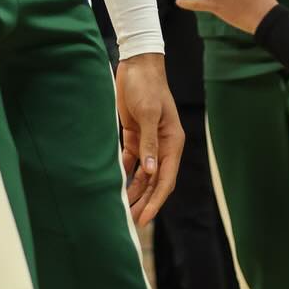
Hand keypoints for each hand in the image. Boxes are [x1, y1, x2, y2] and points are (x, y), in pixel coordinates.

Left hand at [115, 52, 183, 226]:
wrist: (137, 65)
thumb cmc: (147, 86)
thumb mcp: (149, 114)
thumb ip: (149, 143)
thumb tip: (150, 171)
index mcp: (173, 143)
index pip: (165, 179)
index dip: (156, 201)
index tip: (144, 219)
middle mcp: (163, 146)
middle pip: (155, 182)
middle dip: (144, 202)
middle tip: (131, 223)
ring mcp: (149, 143)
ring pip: (143, 176)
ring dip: (134, 192)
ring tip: (123, 211)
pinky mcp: (134, 137)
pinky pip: (130, 162)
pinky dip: (124, 175)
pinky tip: (115, 188)